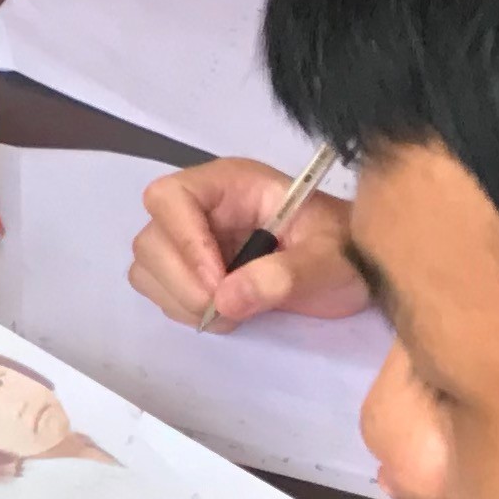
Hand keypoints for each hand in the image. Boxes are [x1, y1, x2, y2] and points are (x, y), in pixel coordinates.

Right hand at [131, 157, 369, 327]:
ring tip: (229, 314)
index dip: (184, 241)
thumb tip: (226, 299)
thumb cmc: (346, 255)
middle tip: (227, 310)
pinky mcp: (187, 268)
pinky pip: (156, 289)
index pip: (171, 197)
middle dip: (183, 282)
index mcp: (230, 185)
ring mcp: (189, 237)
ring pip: (146, 267)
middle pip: (151, 238)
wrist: (352, 274)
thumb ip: (285, 276)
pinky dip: (181, 309)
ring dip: (180, 299)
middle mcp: (201, 206)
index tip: (218, 282)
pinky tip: (223, 314)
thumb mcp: (330, 261)